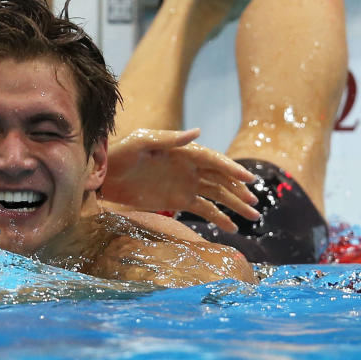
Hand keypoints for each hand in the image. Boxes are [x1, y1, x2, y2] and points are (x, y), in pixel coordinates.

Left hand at [102, 128, 260, 232]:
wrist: (105, 175)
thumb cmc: (121, 153)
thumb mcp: (142, 142)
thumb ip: (170, 139)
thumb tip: (198, 131)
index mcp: (184, 151)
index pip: (214, 160)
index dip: (232, 169)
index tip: (250, 180)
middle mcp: (190, 167)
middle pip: (221, 179)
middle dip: (239, 191)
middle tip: (255, 204)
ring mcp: (186, 184)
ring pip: (217, 195)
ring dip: (235, 205)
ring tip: (253, 217)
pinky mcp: (178, 200)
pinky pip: (203, 209)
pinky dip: (218, 218)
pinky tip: (231, 229)